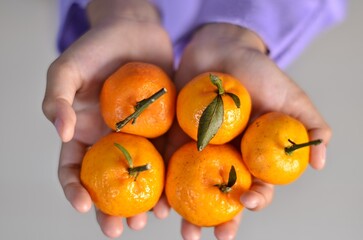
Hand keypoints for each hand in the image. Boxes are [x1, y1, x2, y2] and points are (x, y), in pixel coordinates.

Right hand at [42, 0, 172, 237]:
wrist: (136, 30)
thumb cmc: (96, 47)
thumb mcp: (67, 69)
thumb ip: (57, 99)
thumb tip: (61, 132)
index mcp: (85, 132)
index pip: (74, 169)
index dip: (74, 190)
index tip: (83, 206)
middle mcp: (112, 140)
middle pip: (110, 182)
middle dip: (113, 209)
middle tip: (120, 229)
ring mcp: (140, 136)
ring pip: (141, 176)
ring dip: (144, 200)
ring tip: (151, 218)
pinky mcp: (165, 127)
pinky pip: (167, 155)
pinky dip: (170, 176)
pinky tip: (174, 192)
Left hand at [162, 23, 331, 239]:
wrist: (220, 50)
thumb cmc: (258, 72)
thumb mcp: (290, 97)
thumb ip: (308, 127)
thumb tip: (318, 164)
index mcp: (251, 155)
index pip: (255, 184)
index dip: (255, 198)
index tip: (249, 203)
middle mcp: (224, 157)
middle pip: (219, 194)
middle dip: (213, 219)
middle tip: (203, 236)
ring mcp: (198, 149)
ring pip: (191, 186)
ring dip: (184, 210)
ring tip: (179, 228)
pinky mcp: (174, 137)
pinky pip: (168, 163)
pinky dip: (163, 182)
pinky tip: (159, 202)